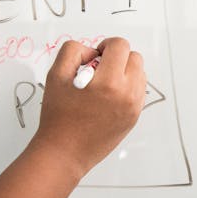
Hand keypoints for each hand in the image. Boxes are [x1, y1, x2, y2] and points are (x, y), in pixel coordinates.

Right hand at [29, 37, 145, 180]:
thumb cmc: (58, 117)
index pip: (120, 46)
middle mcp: (127, 94)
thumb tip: (92, 52)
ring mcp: (133, 107)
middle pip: (135, 58)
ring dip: (124, 72)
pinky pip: (138, 91)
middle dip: (118, 58)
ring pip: (140, 74)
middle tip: (99, 69)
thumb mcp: (56, 75)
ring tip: (103, 84)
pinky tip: (108, 96)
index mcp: (109, 82)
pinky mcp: (134, 117)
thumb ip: (73, 52)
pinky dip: (127, 87)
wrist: (64, 152)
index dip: (105, 45)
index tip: (96, 56)